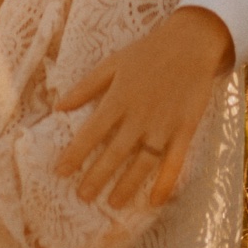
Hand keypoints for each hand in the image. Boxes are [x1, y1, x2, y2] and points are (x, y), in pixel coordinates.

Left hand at [55, 7, 233, 207]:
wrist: (190, 44)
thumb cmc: (147, 53)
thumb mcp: (111, 63)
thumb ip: (86, 87)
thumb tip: (57, 107)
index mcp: (118, 99)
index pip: (91, 133)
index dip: (75, 154)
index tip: (60, 172)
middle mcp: (139, 116)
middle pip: (115, 153)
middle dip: (97, 176)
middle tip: (83, 197)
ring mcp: (164, 125)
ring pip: (143, 162)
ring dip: (127, 185)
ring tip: (113, 203)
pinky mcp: (185, 130)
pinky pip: (175, 161)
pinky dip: (166, 182)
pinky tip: (155, 201)